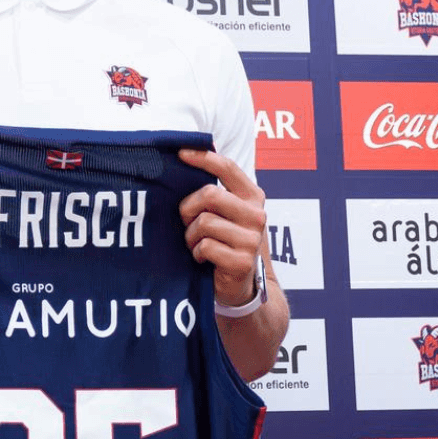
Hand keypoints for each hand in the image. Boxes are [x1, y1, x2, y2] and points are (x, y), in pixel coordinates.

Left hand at [177, 148, 266, 307]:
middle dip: (189, 208)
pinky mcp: (242, 261)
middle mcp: (257, 215)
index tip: (180, 153)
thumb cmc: (224, 242)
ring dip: (191, 235)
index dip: (203, 157)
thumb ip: (213, 192)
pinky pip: (205, 246)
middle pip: (210, 194)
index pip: (228, 168)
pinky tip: (204, 258)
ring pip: (204, 222)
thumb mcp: (223, 213)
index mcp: (252, 196)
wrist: (240, 285)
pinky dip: (197, 253)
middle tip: (187, 222)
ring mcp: (252, 239)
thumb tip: (183, 158)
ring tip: (197, 243)